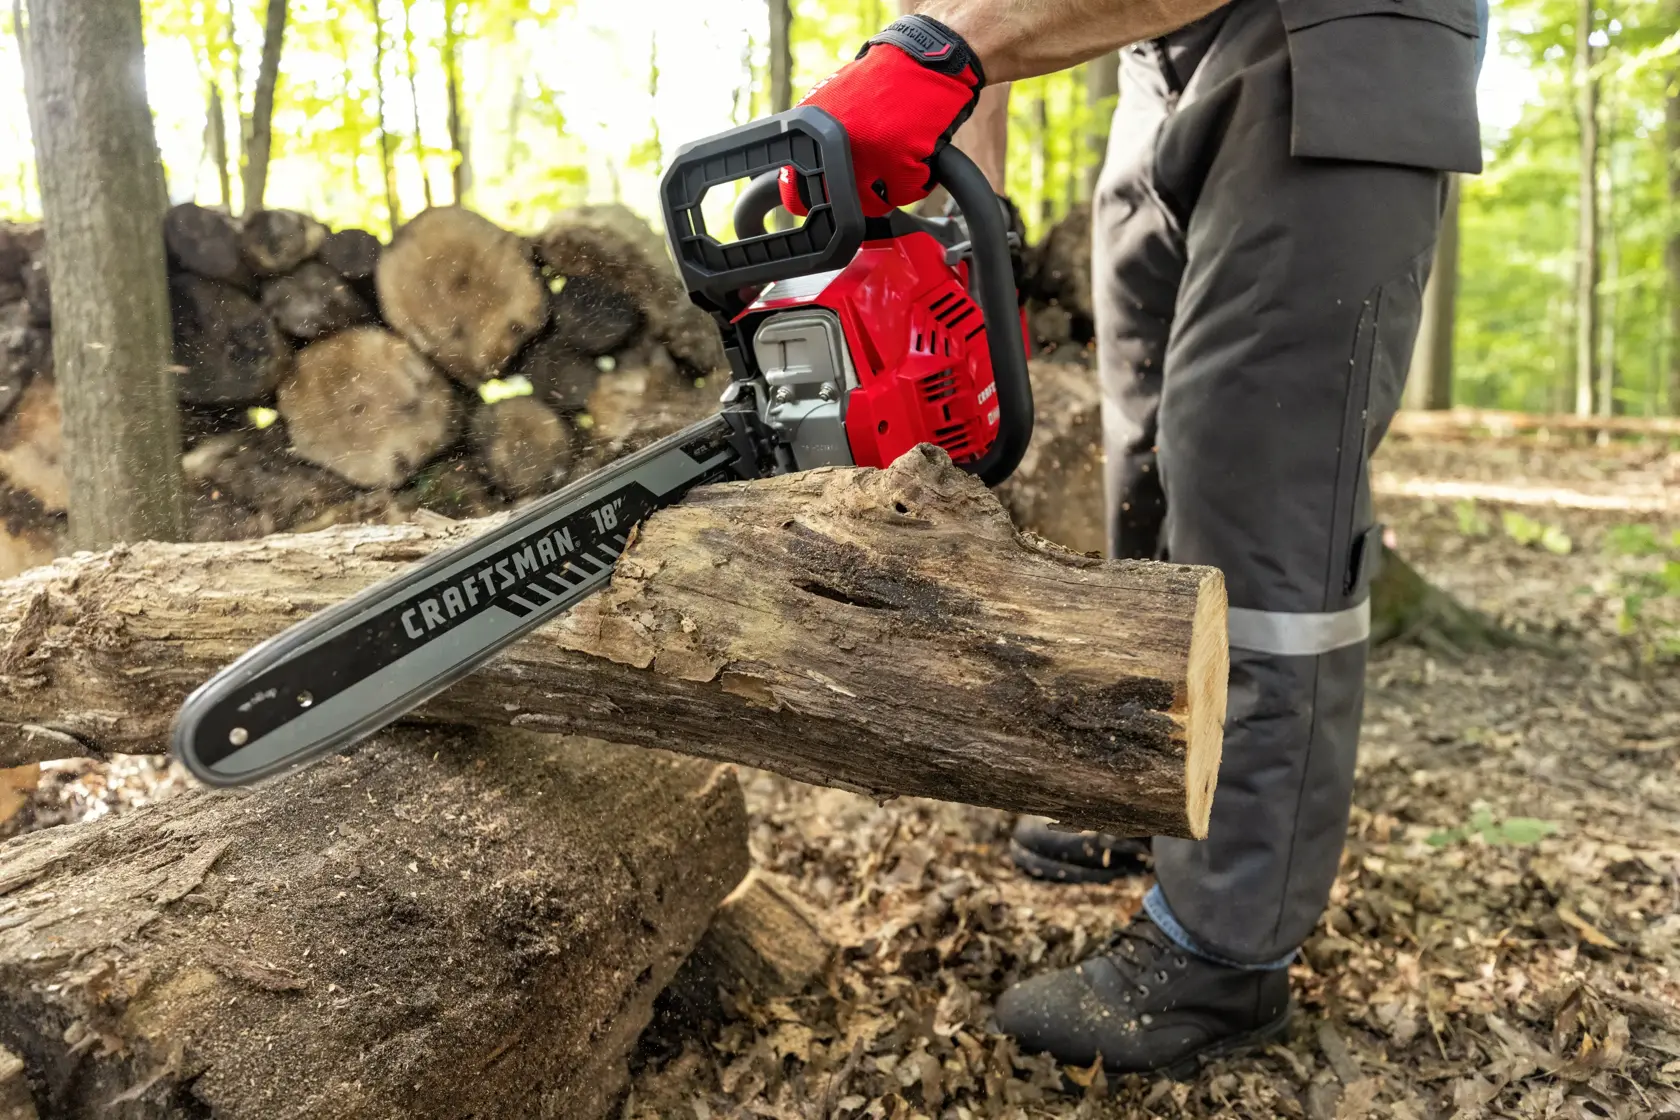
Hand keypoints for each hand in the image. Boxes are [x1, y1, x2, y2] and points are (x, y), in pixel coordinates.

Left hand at [779, 16, 984, 218]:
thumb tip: (809, 183)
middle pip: (844, 203)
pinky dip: (920, 179)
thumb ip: (822, 141)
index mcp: (814, 131)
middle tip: (880, 175)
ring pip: (877, 204)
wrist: (922, 60)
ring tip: (903, 157)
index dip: (819, 200)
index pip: (795, 193)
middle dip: (864, 197)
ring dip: (893, 189)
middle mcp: (835, 145)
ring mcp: (867, 153)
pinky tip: (921, 152)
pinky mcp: (900, 158)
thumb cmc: (884, 82)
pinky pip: (908, 193)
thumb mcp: (836, 104)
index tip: (834, 199)